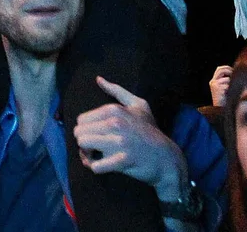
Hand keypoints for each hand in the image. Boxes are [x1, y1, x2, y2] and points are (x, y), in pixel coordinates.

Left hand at [73, 78, 188, 195]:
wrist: (167, 157)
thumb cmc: (149, 130)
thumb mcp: (138, 105)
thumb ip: (116, 91)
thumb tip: (98, 79)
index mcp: (114, 110)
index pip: (81, 120)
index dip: (86, 129)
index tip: (95, 135)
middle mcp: (115, 123)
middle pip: (79, 132)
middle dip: (84, 141)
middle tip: (95, 147)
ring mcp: (120, 142)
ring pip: (83, 145)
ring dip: (86, 153)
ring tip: (95, 155)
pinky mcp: (123, 161)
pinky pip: (95, 165)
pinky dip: (94, 166)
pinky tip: (101, 165)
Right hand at [208, 65, 232, 107]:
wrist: (220, 110)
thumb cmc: (225, 100)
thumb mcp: (224, 89)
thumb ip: (227, 81)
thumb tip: (236, 74)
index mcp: (214, 81)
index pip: (219, 69)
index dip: (227, 68)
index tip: (234, 72)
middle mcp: (213, 82)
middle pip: (221, 70)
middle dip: (229, 71)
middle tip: (236, 76)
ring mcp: (215, 85)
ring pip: (227, 79)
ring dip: (232, 83)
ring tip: (234, 89)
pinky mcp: (217, 88)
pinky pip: (228, 85)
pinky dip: (231, 89)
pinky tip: (232, 94)